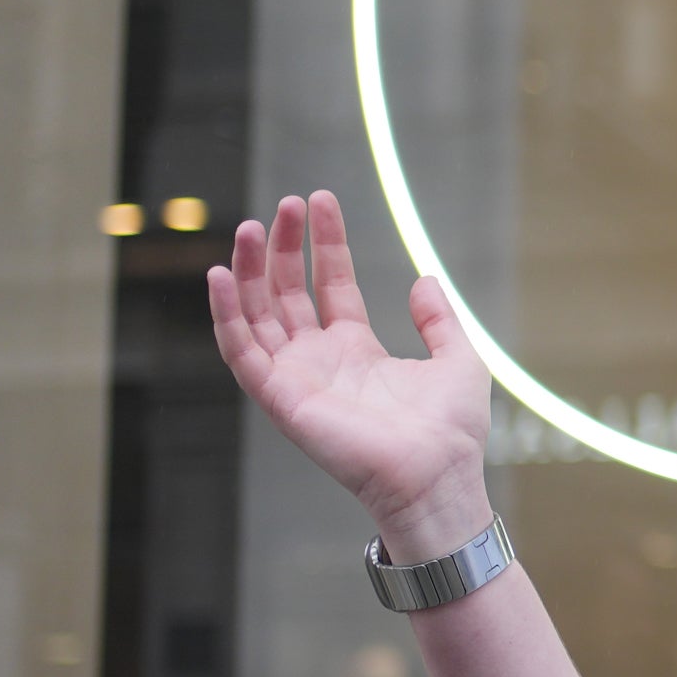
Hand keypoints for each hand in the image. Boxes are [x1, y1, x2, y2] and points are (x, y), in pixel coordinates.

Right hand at [207, 190, 494, 557]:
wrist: (438, 475)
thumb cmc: (451, 431)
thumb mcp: (457, 359)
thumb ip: (438, 319)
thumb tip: (424, 278)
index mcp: (357, 350)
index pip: (330, 284)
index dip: (324, 243)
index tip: (320, 201)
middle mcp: (320, 361)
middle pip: (287, 293)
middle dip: (282, 247)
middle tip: (284, 203)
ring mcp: (297, 379)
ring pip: (256, 315)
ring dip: (246, 271)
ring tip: (246, 227)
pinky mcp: (281, 398)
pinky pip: (241, 352)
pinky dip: (226, 314)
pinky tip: (220, 276)